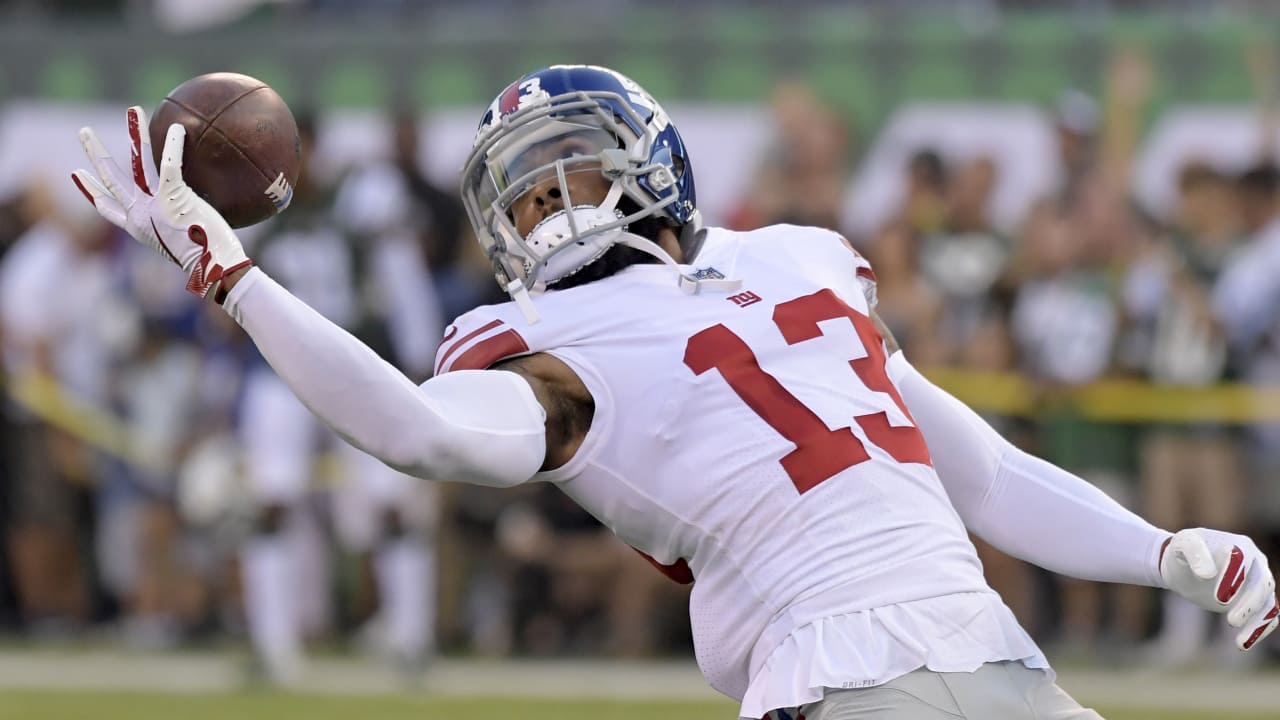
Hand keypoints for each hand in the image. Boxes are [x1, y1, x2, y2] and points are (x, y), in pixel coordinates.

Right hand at [72, 107, 250, 301]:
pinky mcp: (173, 197)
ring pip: (136, 163)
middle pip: (110, 179)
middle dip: (95, 154)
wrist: (215, 270)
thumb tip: (200, 217)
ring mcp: (154, 205)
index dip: (90, 191)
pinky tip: (176, 126)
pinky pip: (169, 164)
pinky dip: (173, 144)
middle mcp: (139, 215)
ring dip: (134, 134)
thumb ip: (184, 225)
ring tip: (132, 111)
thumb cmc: (209, 262)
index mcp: (138, 228)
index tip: (77, 175)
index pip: (106, 208)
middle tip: (84, 132)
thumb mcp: (187, 243)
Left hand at [1160, 528, 1278, 649]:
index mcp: (1240, 545)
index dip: (1234, 579)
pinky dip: (1259, 631)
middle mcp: (1256, 563)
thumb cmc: (1183, 551)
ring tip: (1239, 643)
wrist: (1183, 565)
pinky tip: (1242, 644)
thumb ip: (1195, 554)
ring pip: (1269, 604)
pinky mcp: (1255, 601)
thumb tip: (1208, 574)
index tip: (1219, 598)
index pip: (1244, 561)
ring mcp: (1258, 583)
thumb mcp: (1183, 545)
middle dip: (1249, 604)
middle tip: (1230, 622)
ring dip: (1257, 623)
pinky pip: (1267, 617)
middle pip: (1263, 584)